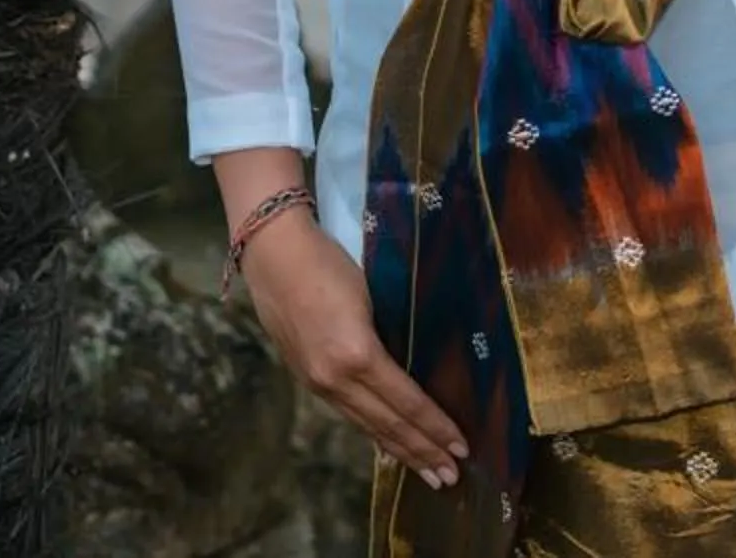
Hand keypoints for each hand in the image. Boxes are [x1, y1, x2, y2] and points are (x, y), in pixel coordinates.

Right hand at [239, 211, 467, 488]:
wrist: (274, 257)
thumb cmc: (329, 265)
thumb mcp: (372, 297)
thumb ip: (391, 337)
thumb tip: (417, 369)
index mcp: (358, 355)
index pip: (406, 402)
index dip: (435, 428)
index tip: (461, 447)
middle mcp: (336, 378)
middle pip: (387, 424)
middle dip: (422, 452)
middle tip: (450, 478)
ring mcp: (318, 382)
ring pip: (366, 426)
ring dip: (399, 451)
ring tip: (426, 473)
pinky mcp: (307, 379)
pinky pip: (348, 415)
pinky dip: (372, 434)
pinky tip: (386, 447)